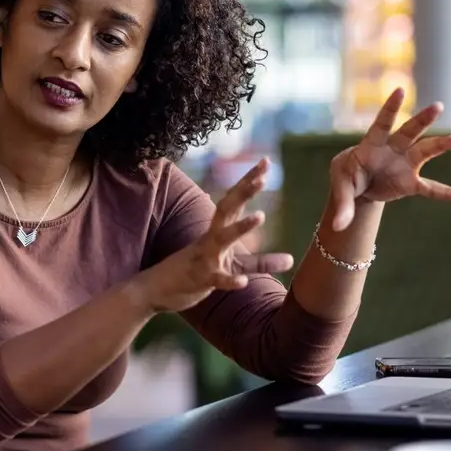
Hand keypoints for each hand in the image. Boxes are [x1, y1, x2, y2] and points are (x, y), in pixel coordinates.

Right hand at [133, 159, 295, 314]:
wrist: (157, 288)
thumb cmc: (198, 272)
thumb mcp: (232, 265)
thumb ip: (260, 262)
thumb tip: (292, 260)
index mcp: (218, 230)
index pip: (235, 200)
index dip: (249, 180)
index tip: (266, 161)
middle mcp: (211, 239)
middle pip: (227, 209)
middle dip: (244, 192)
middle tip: (262, 177)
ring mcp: (206, 258)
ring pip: (222, 239)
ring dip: (240, 227)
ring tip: (260, 215)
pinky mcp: (203, 280)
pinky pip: (218, 280)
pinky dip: (229, 281)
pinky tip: (243, 282)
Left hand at [325, 89, 450, 230]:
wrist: (357, 187)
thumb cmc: (347, 178)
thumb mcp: (340, 188)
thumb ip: (342, 205)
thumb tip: (338, 227)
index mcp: (371, 144)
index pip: (381, 123)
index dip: (391, 107)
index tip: (401, 90)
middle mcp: (392, 149)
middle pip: (409, 131)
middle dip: (422, 120)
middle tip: (438, 106)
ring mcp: (404, 164)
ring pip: (425, 151)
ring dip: (441, 144)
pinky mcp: (410, 182)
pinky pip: (431, 188)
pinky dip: (447, 193)